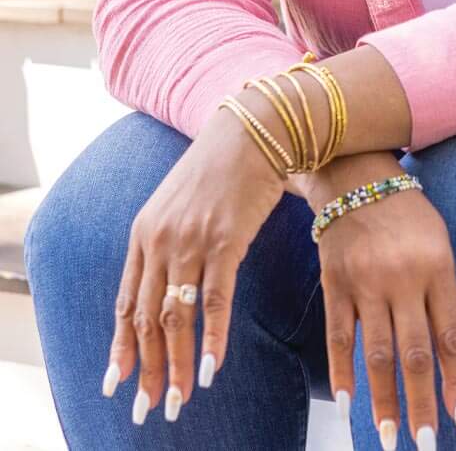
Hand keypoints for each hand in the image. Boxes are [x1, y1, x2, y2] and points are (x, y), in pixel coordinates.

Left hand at [105, 111, 287, 423]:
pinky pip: (215, 300)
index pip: (125, 305)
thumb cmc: (226, 167)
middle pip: (146, 319)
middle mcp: (160, 242)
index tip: (119, 383)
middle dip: (145, 369)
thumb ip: (171, 243)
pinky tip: (211, 366)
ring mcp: (191, 242)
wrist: (256, 129)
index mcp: (144, 235)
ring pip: (176, 317)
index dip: (121, 348)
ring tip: (179, 398)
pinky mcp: (226, 240)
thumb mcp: (182, 205)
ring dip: (175, 364)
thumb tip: (174, 283)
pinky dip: (212, 337)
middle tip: (147, 407)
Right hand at [312, 168, 455, 445]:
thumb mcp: (444, 251)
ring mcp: (366, 283)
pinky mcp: (333, 284)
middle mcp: (404, 280)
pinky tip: (347, 404)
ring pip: (375, 353)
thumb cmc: (411, 220)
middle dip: (422, 402)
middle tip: (425, 443)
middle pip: (414, 353)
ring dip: (383, 400)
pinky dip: (341, 372)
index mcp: (439, 271)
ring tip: (390, 436)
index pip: (451, 339)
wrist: (358, 178)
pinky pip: (338, 336)